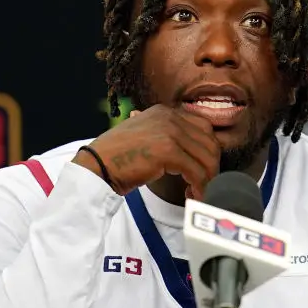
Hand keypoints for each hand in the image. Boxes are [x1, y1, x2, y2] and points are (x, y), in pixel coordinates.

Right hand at [73, 105, 220, 197]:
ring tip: (197, 192)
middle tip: (202, 184)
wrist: (96, 166)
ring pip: (207, 158)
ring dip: (206, 179)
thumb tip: (190, 152)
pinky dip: (198, 187)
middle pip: (210, 142)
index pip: (204, 127)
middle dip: (210, 167)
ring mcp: (170, 132)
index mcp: (165, 112)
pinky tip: (190, 195)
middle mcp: (170, 117)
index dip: (208, 150)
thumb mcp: (145, 136)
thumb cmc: (117, 157)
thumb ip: (165, 136)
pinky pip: (196, 172)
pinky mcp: (168, 151)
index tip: (202, 168)